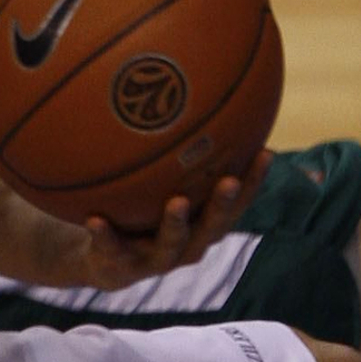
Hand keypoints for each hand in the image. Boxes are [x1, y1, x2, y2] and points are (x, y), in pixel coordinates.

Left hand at [78, 151, 272, 288]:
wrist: (105, 260)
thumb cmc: (143, 213)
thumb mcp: (162, 185)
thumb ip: (180, 155)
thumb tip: (193, 95)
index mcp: (202, 224)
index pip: (237, 203)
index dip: (254, 181)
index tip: (265, 152)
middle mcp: (187, 244)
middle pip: (212, 227)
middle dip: (222, 205)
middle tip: (230, 181)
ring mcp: (155, 259)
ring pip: (171, 244)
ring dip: (175, 223)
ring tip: (176, 202)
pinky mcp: (121, 266)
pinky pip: (112, 248)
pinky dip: (105, 235)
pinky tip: (94, 218)